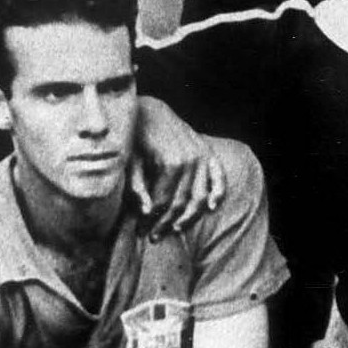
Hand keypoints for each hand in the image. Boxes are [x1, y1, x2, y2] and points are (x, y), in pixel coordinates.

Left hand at [128, 98, 223, 239]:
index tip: (142, 232)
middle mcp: (190, 161)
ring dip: (190, 216)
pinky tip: (212, 207)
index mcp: (169, 163)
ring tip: (176, 229)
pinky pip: (218, 176)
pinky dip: (217, 192)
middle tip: (154, 237)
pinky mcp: (208, 153)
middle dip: (167, 223)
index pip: (163, 202)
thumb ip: (137, 187)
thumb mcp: (129, 161)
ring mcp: (202, 157)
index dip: (152, 220)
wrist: (150, 111)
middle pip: (182, 202)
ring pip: (201, 196)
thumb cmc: (134, 137)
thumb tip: (146, 212)